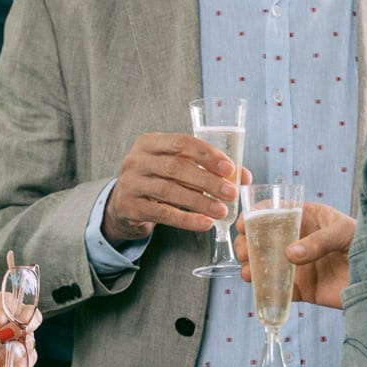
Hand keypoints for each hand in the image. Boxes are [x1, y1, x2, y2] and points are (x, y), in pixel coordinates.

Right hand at [100, 132, 245, 249]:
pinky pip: (162, 213)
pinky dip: (186, 219)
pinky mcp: (129, 207)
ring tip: (222, 210)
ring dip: (199, 201)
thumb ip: (206, 168)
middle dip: (207, 180)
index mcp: (149, 142)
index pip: (181, 143)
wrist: (123, 204)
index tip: (230, 168)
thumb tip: (243, 176)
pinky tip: (205, 223)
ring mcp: (130, 183)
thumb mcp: (176, 168)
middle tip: (231, 193)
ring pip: (169, 191)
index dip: (207, 155)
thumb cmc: (157, 181)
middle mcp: (136, 160)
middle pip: (176, 167)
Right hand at [242, 201, 354, 310]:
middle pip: (263, 240)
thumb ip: (318, 241)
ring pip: (266, 266)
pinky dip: (268, 292)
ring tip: (248, 272)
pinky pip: (280, 291)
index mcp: (306, 218)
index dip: (255, 216)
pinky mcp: (304, 289)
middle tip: (243, 252)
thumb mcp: (343, 233)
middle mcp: (298, 241)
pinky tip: (261, 290)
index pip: (275, 211)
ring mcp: (299, 265)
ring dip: (252, 268)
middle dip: (247, 244)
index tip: (244, 224)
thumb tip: (289, 255)